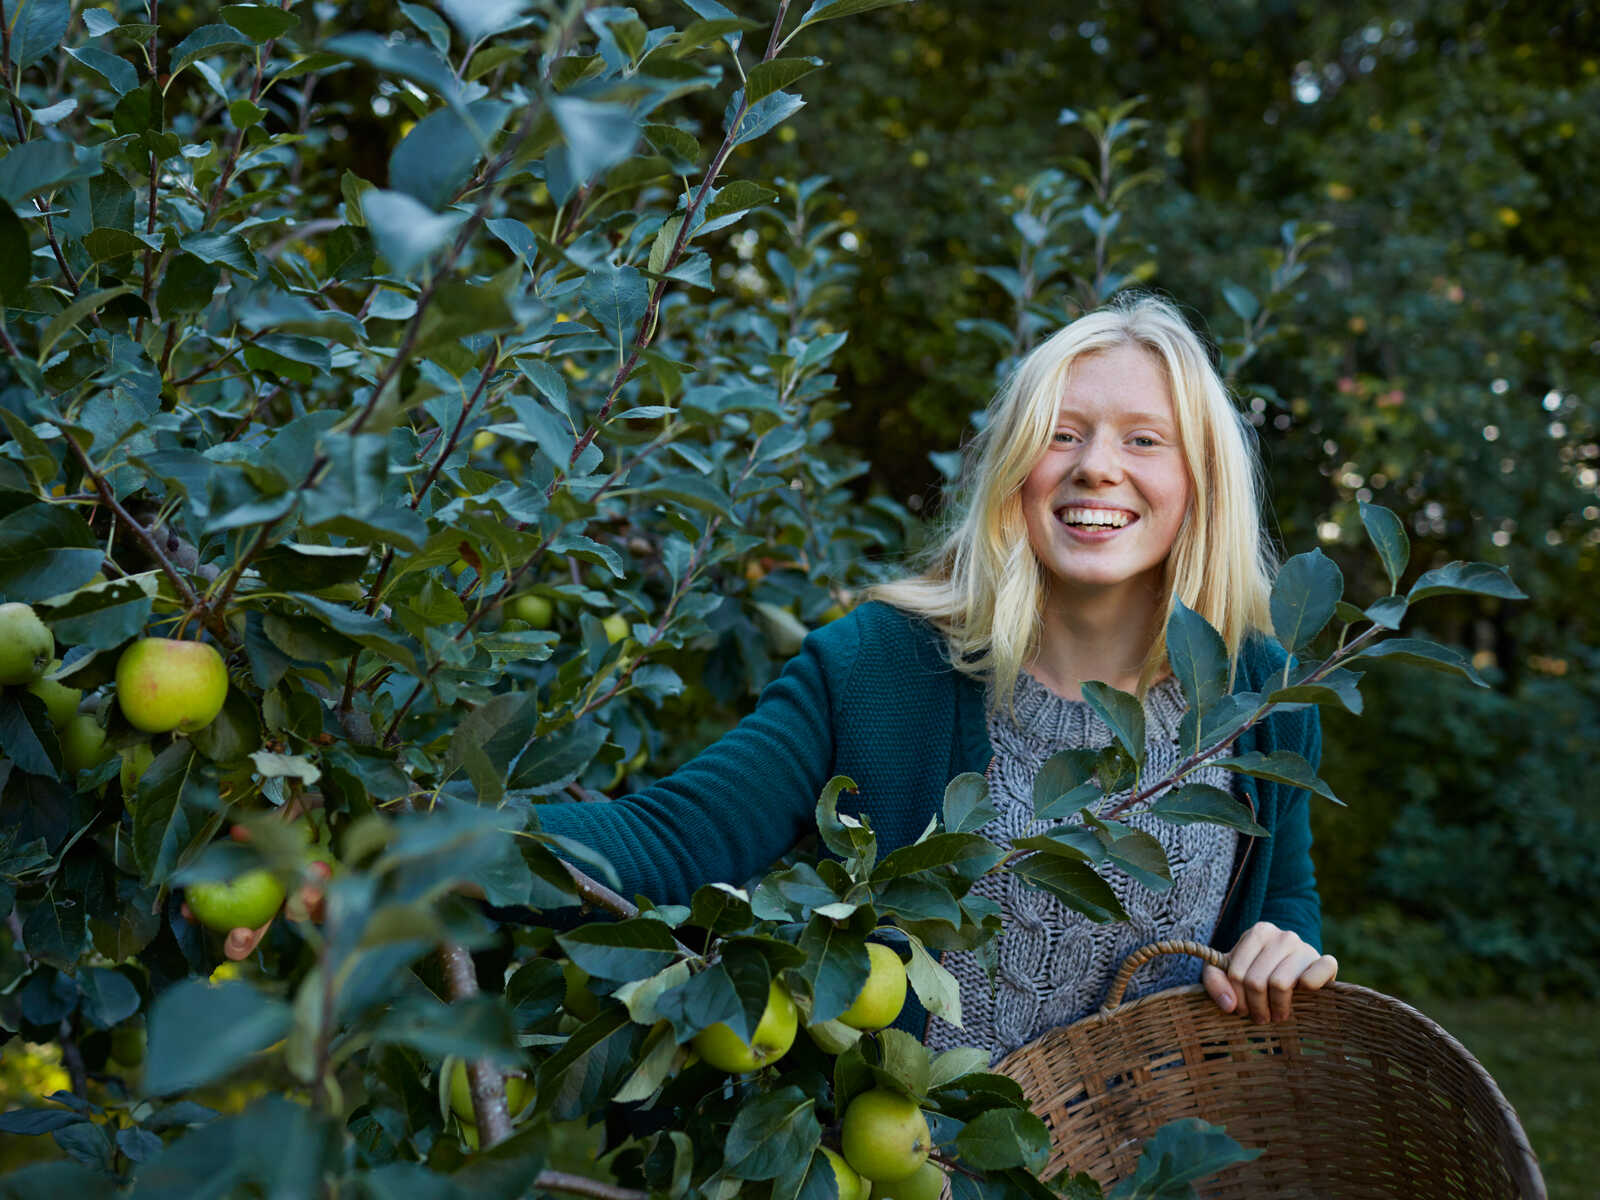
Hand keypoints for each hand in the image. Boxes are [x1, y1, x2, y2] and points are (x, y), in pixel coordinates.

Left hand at [1202, 921, 1337, 1022]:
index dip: (1237, 999)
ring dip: (1276, 1008)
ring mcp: (1305, 947)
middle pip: (1256, 981)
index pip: (1236, 973)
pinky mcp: (1326, 962)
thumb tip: (1229, 1004)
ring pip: (1280, 984)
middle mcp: (1283, 936)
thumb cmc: (1257, 973)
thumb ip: (1215, 981)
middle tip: (1260, 1017)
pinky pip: (1317, 974)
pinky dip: (1309, 987)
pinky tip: (1302, 994)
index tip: (1241, 1009)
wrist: (1294, 975)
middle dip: (1255, 1007)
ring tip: (1276, 1013)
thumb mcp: (1227, 972)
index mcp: (1258, 932)